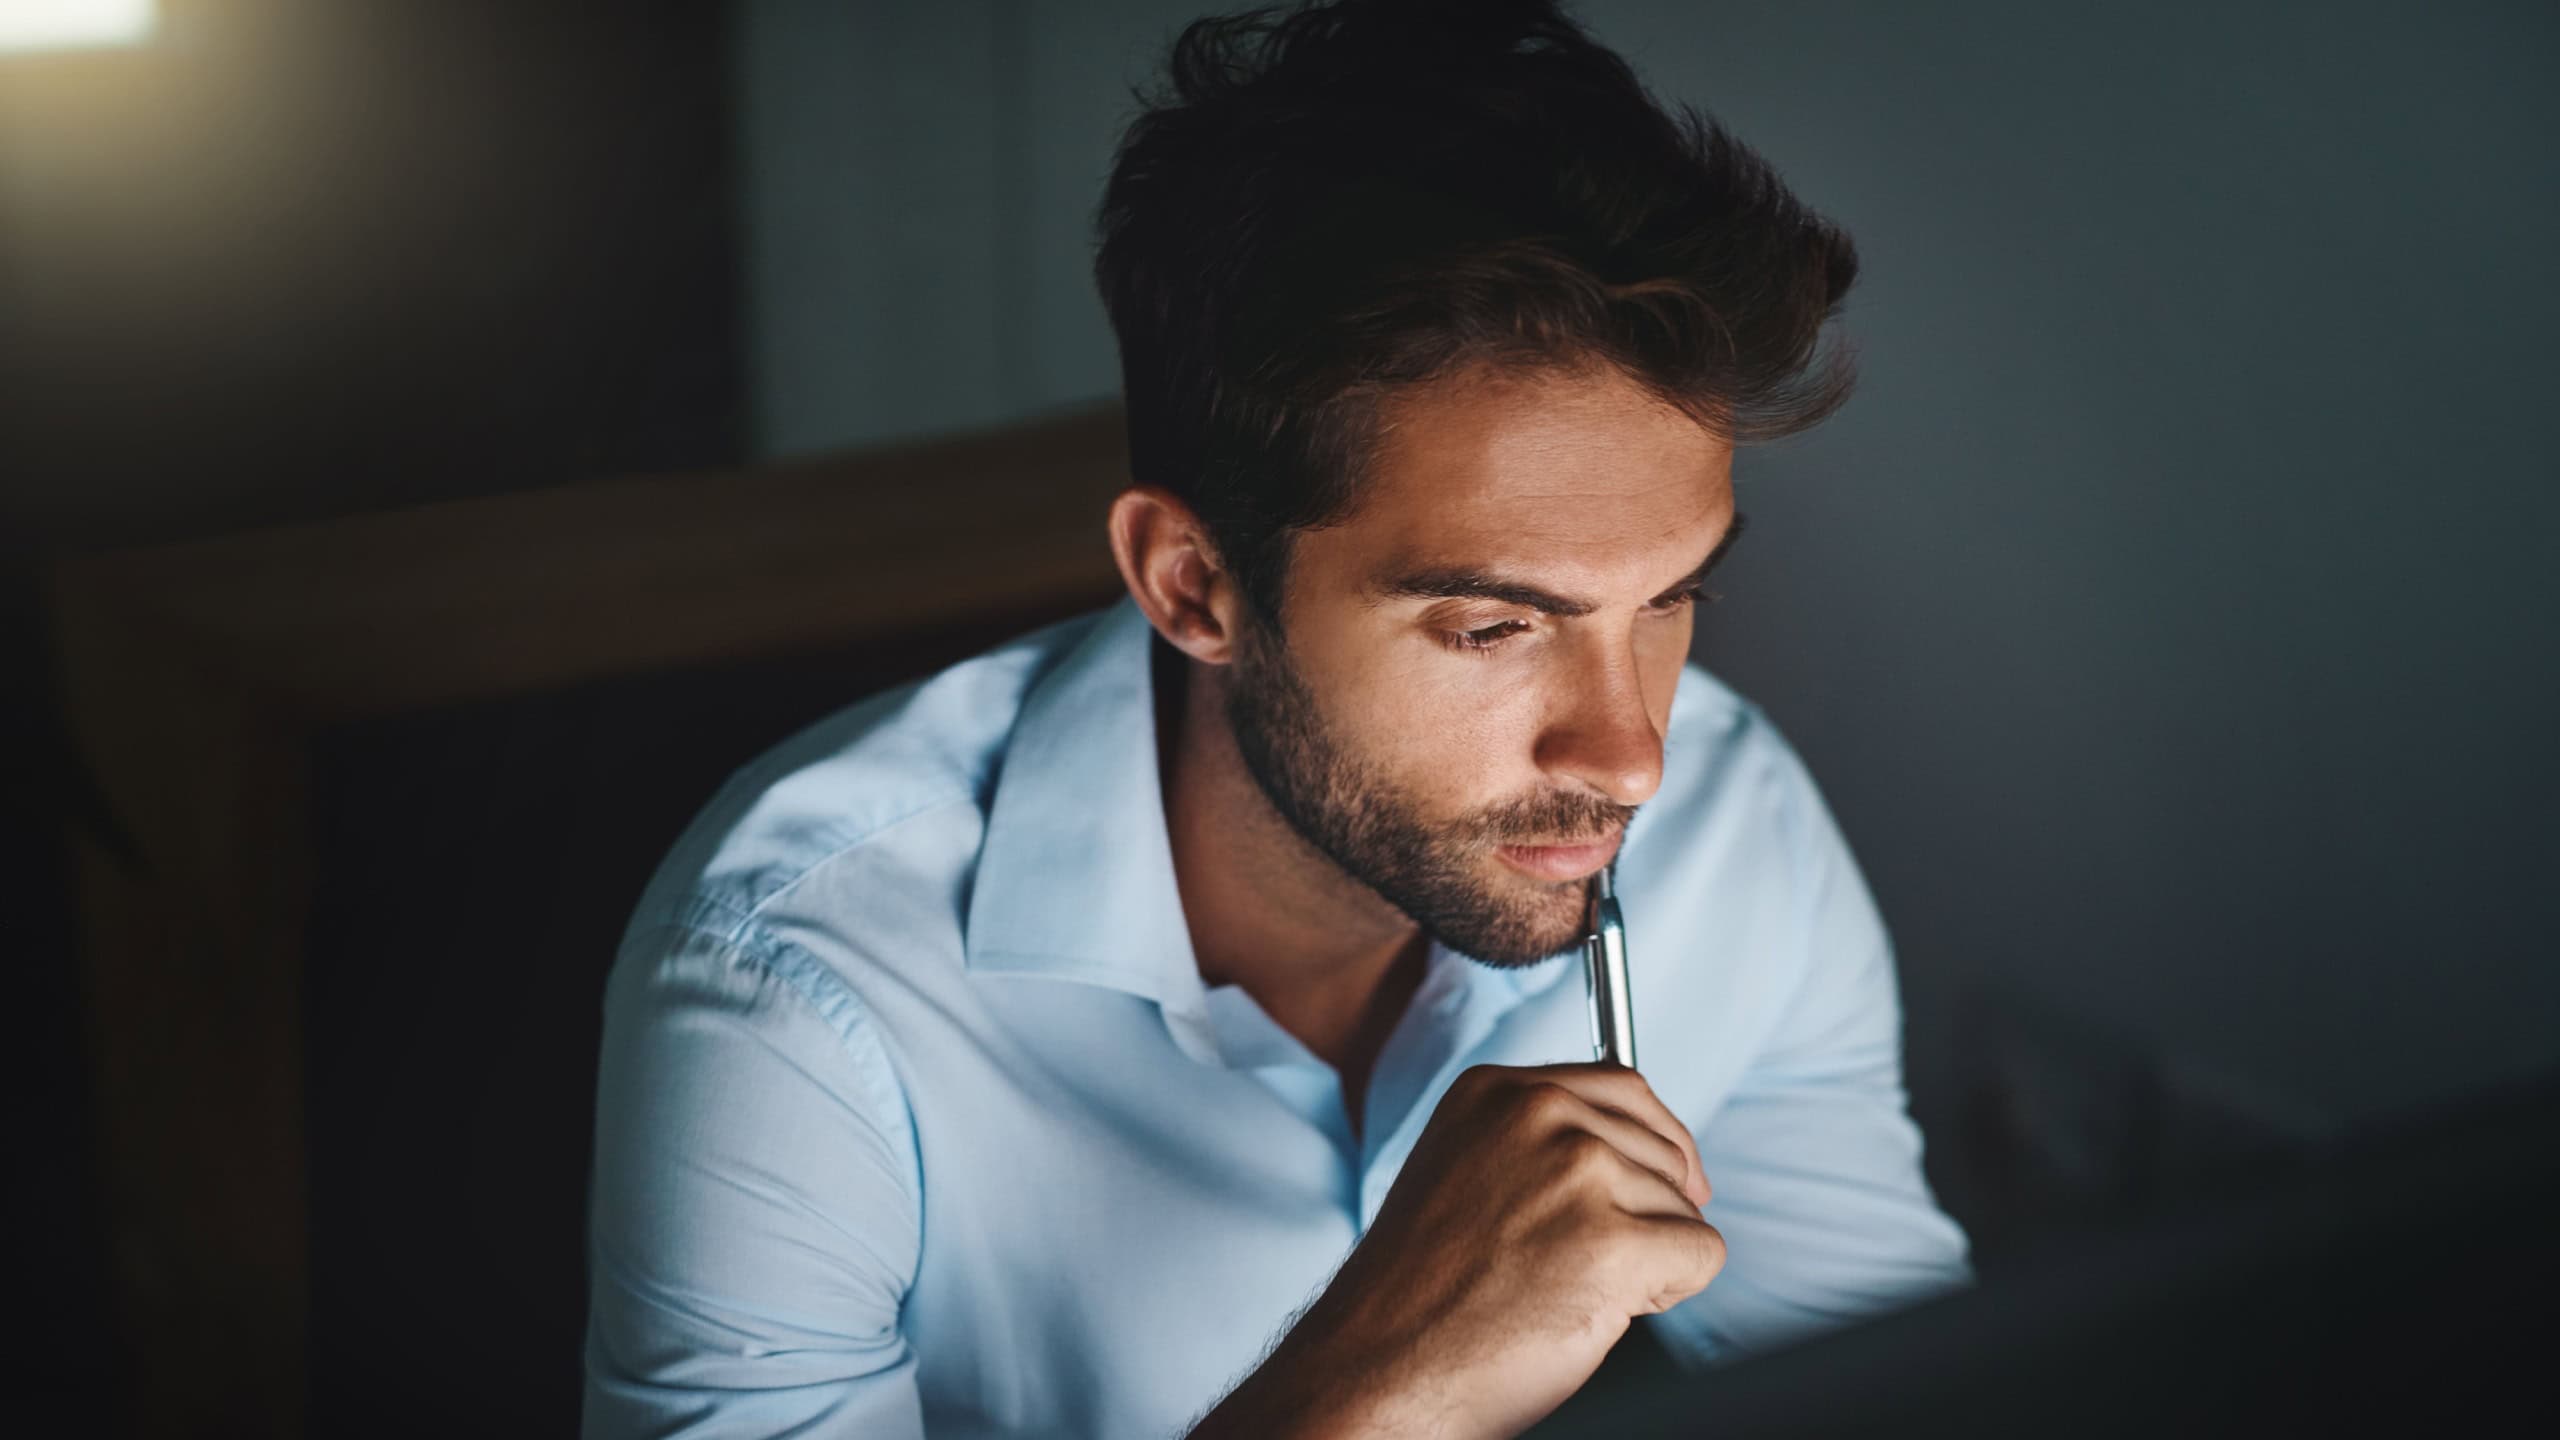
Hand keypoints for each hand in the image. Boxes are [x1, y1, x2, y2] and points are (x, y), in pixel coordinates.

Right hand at [1190, 1061, 1722, 1438]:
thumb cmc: (1421, 1295)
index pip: (1626, 1088)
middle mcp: (1537, 1112)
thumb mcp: (1470, 1174)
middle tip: (1579, 1263)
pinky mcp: (1607, 1240)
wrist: (1377, 1369)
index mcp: (1495, 1090)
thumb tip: (1644, 1152)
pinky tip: (1599, 1308)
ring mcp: (1574, 1170)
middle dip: (1646, 1212)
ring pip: (1683, 1207)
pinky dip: (1670, 1293)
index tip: (1660, 1185)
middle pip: (1664, 1149)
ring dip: (1648, 1257)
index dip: (1654, 1147)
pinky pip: (1702, 1255)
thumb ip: (1542, 1144)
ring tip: (1565, 1288)